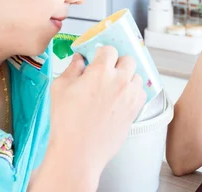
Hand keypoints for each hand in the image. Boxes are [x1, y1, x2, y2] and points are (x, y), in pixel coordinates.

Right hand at [47, 46, 145, 182]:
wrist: (78, 152)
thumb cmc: (66, 122)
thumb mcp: (60, 88)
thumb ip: (72, 68)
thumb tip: (79, 59)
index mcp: (100, 72)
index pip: (109, 50)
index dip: (101, 53)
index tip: (96, 59)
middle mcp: (119, 81)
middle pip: (128, 59)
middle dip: (118, 62)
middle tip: (106, 72)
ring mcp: (130, 96)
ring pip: (137, 76)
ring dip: (127, 77)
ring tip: (114, 86)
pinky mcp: (135, 111)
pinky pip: (141, 93)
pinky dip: (134, 92)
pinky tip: (121, 98)